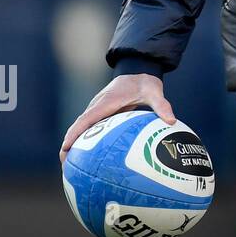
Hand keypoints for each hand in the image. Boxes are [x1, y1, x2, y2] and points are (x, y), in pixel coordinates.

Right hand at [59, 74, 174, 164]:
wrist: (138, 70)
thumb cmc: (144, 82)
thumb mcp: (154, 92)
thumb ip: (162, 105)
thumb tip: (171, 120)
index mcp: (106, 102)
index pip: (86, 119)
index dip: (74, 133)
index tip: (66, 148)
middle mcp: (97, 106)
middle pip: (78, 127)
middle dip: (68, 144)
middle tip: (64, 164)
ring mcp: (97, 110)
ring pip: (81, 128)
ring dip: (73, 144)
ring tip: (71, 166)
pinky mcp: (101, 114)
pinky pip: (90, 129)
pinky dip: (84, 141)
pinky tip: (87, 158)